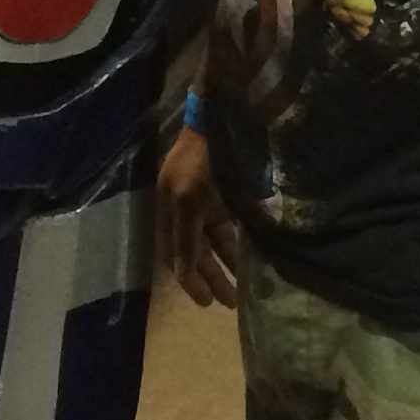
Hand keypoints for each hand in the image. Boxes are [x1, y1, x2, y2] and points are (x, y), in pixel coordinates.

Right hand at [158, 125, 238, 308]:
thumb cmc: (204, 159)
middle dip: (212, 277)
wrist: (225, 117)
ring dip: (228, 263)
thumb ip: (186, 240)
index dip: (188, 279)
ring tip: (243, 287)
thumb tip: (182, 274)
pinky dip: (237, 244)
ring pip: (216, 241)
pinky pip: (230, 227)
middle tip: (230, 302)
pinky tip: (250, 259)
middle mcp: (185, 206)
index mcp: (170, 206)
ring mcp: (207, 199)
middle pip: (196, 251)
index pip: (174, 253)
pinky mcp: (227, 193)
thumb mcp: (190, 201)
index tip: (205, 303)